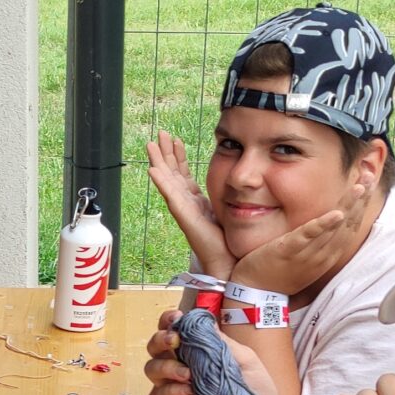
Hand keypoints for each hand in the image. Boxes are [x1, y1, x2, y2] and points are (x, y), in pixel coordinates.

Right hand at [142, 308, 283, 394]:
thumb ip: (223, 343)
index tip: (176, 318)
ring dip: (166, 366)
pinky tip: (190, 391)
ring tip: (188, 373)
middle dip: (160, 340)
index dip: (168, 321)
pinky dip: (173, 390)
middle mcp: (182, 365)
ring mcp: (176, 388)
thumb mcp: (245, 360)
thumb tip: (205, 323)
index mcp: (197, 350)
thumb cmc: (257, 390)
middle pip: (155, 348)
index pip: (174, 330)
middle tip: (174, 341)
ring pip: (153, 369)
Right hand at [146, 131, 233, 278]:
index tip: (176, 139)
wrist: (226, 260)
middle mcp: (186, 203)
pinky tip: (153, 169)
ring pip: (166, 180)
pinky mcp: (183, 215)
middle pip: (171, 173)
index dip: (178, 156)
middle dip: (165, 152)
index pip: (183, 174)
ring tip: (152, 144)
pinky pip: (170, 195)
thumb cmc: (228, 240)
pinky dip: (161, 182)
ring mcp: (182, 209)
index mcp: (196, 201)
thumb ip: (228, 197)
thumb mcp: (227, 210)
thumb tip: (242, 184)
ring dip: (158, 161)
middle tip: (161, 133)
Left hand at [229, 177, 370, 297]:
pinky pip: (308, 236)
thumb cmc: (280, 272)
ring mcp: (307, 255)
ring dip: (348, 206)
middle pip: (347, 225)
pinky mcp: (288, 251)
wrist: (256, 293)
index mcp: (328, 256)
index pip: (350, 228)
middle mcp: (322, 256)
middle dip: (360, 200)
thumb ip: (318, 241)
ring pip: (333, 228)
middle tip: (369, 176)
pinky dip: (323, 225)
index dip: (361, 206)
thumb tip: (327, 223)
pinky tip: (336, 213)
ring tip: (359, 187)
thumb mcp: (306, 257)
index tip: (368, 184)